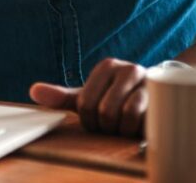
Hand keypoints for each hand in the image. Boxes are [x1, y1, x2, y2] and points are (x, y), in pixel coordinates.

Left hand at [29, 58, 147, 137]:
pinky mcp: (162, 98)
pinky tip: (138, 128)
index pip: (84, 102)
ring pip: (121, 114)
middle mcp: (127, 69)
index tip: (96, 121)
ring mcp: (147, 81)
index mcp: (106, 66)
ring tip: (125, 126)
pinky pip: (141, 117)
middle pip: (103, 110)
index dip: (89, 121)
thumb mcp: (89, 97)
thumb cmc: (118, 100)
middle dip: (105, 127)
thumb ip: (62, 97)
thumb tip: (33, 91)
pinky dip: (135, 129)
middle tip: (112, 126)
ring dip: (121, 129)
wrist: (157, 100)